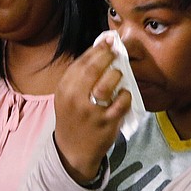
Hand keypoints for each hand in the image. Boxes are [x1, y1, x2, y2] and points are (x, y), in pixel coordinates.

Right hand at [53, 37, 131, 182]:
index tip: (108, 40)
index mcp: (64, 88)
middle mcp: (75, 98)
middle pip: (94, 69)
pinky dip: (126, 95)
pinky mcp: (106, 122)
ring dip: (117, 74)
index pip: (81, 62)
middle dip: (108, 55)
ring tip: (120, 74)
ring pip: (107, 84)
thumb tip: (99, 51)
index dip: (97, 48)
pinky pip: (121, 103)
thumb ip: (79, 76)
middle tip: (117, 50)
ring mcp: (91, 111)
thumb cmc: (73, 117)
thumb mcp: (67, 96)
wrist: (72, 149)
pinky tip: (125, 93)